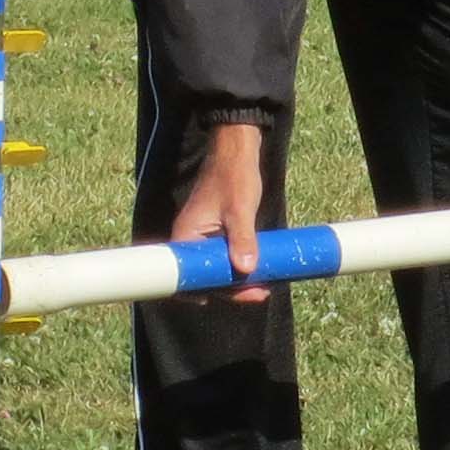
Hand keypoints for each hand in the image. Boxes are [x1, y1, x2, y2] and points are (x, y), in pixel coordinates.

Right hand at [169, 122, 268, 302]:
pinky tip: (259, 272)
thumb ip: (243, 238)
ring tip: (264, 288)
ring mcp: (203, 236)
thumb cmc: (234, 175)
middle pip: (204, 276)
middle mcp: (189, 239)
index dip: (201, 292)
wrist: (237, 150)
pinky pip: (224, 256)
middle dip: (229, 289)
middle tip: (260, 294)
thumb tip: (246, 269)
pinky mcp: (217, 232)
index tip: (225, 299)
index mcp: (185, 236)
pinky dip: (239, 265)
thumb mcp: (240, 209)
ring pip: (216, 267)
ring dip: (237, 279)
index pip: (184, 276)